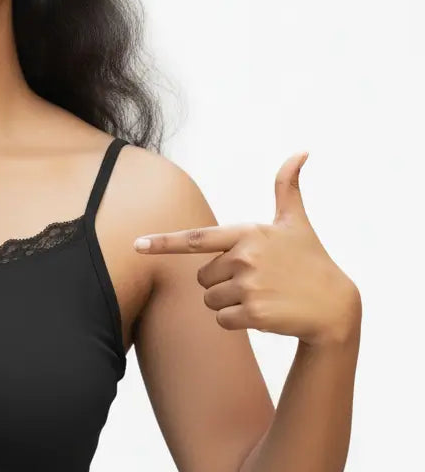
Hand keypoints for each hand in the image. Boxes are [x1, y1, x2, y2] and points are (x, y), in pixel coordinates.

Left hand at [132, 151, 360, 346]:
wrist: (335, 308)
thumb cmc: (310, 260)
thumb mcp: (295, 223)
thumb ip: (287, 187)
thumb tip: (301, 150)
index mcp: (247, 233)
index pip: (196, 238)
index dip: (162, 242)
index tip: (136, 245)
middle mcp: (245, 257)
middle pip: (202, 277)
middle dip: (221, 282)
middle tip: (255, 280)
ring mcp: (249, 286)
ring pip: (210, 299)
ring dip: (229, 303)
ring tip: (261, 296)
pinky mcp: (253, 314)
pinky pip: (221, 320)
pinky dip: (236, 321)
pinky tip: (263, 314)